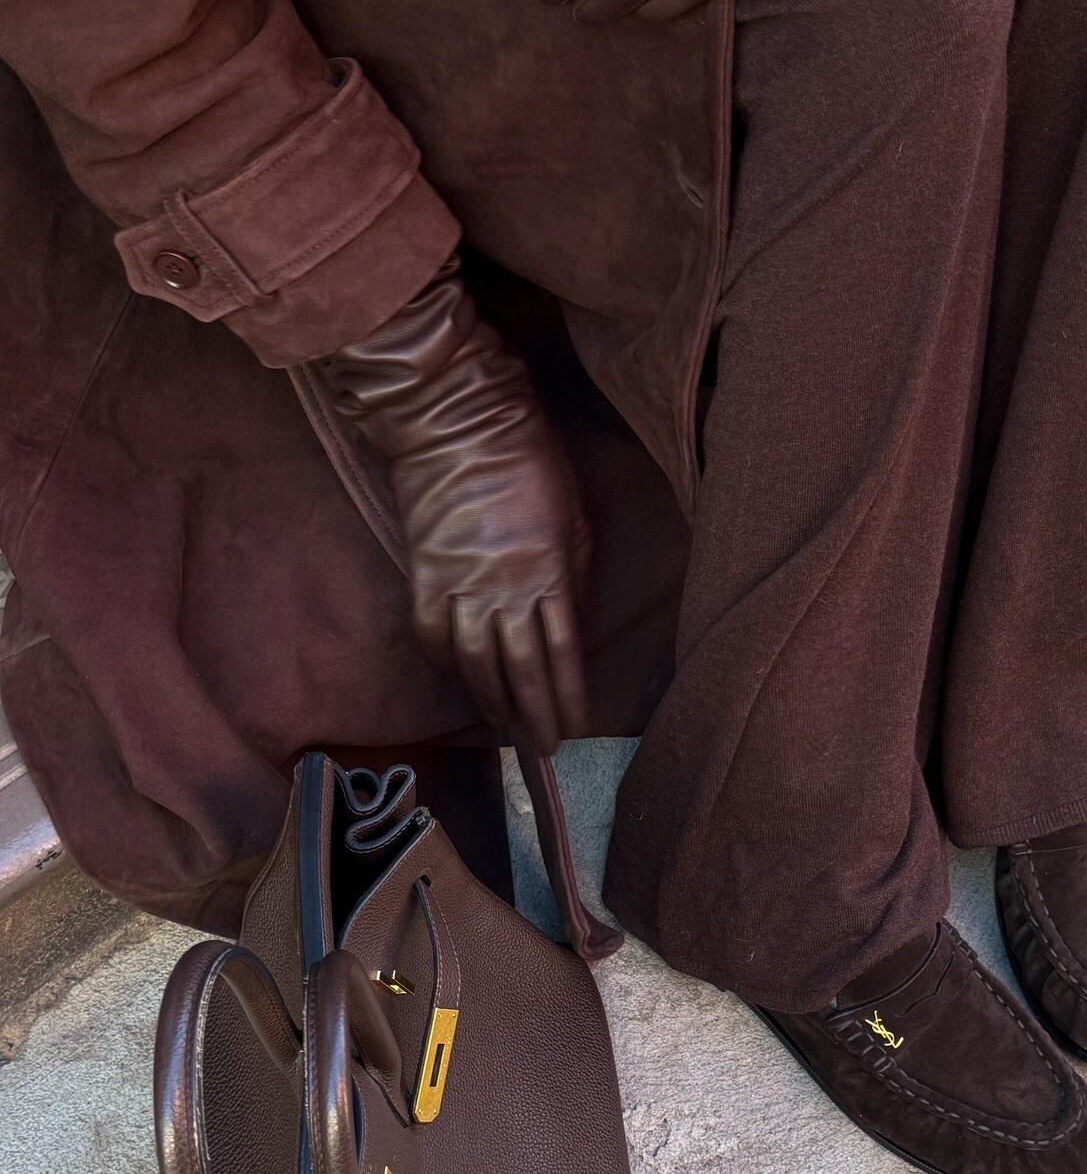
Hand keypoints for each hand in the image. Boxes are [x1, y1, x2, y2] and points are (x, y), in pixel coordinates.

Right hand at [318, 258, 589, 754]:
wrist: (459, 423)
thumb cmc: (532, 463)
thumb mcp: (575, 519)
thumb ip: (574, 579)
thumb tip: (573, 628)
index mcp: (548, 573)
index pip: (561, 655)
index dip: (567, 699)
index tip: (576, 728)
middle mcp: (502, 589)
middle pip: (518, 671)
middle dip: (533, 716)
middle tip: (544, 750)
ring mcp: (457, 584)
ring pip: (473, 663)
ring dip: (492, 702)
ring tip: (508, 730)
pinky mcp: (424, 574)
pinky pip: (434, 635)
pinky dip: (449, 665)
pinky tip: (463, 681)